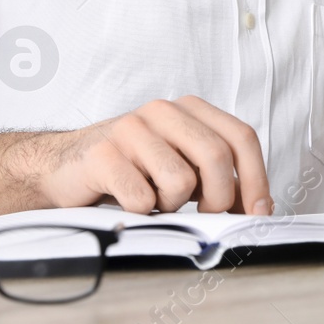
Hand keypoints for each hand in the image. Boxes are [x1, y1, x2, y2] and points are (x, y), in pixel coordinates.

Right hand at [38, 96, 272, 215]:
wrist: (64, 168)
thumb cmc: (131, 171)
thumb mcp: (181, 165)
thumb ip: (217, 177)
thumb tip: (259, 208)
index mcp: (188, 109)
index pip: (240, 137)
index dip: (256, 179)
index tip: (259, 213)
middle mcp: (162, 111)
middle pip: (215, 156)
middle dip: (219, 198)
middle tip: (205, 214)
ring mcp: (130, 128)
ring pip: (180, 180)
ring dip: (172, 204)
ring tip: (154, 198)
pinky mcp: (103, 154)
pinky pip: (141, 198)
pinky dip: (140, 212)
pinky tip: (127, 201)